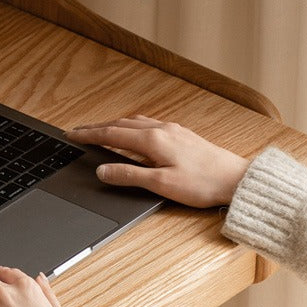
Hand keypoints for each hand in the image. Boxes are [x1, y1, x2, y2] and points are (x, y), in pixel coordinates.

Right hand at [67, 116, 249, 207]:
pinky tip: (133, 132)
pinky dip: (131, 126)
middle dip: (96, 127)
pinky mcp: (182, 135)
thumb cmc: (203, 184)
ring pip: (134, 122)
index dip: (88, 135)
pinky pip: (148, 124)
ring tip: (99, 130)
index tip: (71, 135)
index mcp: (153, 140)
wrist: (236, 179)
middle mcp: (162, 130)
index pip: (111, 134)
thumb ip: (129, 175)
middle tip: (77, 131)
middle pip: (120, 124)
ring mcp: (173, 130)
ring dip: (113, 125)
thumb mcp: (161, 184)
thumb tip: (103, 171)